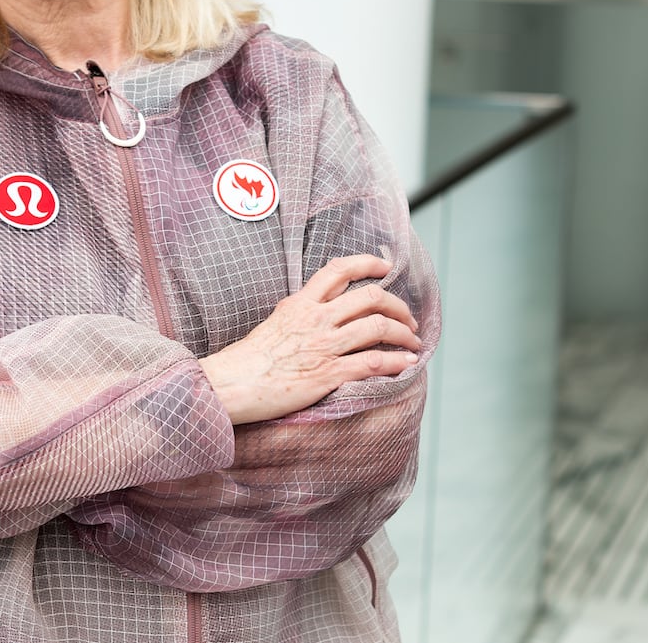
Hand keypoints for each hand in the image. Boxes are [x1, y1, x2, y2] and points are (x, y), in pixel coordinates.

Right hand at [198, 254, 420, 425]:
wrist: (233, 384)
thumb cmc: (250, 358)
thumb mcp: (277, 321)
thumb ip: (300, 310)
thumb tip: (317, 305)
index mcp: (301, 303)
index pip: (339, 270)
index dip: (368, 264)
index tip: (386, 268)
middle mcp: (316, 318)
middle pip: (370, 298)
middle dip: (398, 306)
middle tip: (408, 318)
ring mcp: (324, 345)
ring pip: (378, 328)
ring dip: (405, 335)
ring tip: (414, 343)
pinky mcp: (328, 373)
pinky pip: (373, 362)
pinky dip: (397, 362)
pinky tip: (407, 365)